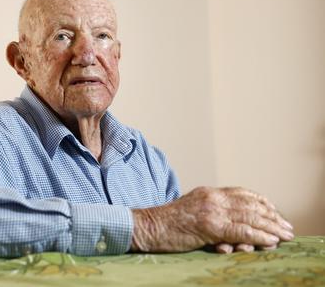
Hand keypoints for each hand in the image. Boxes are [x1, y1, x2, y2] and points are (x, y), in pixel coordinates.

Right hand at [130, 186, 293, 251]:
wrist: (148, 227)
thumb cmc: (165, 224)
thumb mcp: (190, 210)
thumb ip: (209, 211)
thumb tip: (228, 226)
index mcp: (208, 192)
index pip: (242, 193)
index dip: (261, 202)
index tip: (274, 211)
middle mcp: (212, 197)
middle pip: (251, 205)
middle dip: (272, 216)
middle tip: (287, 226)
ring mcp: (211, 211)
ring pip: (250, 217)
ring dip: (271, 227)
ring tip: (284, 235)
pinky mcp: (210, 226)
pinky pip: (241, 231)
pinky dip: (259, 236)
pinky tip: (269, 241)